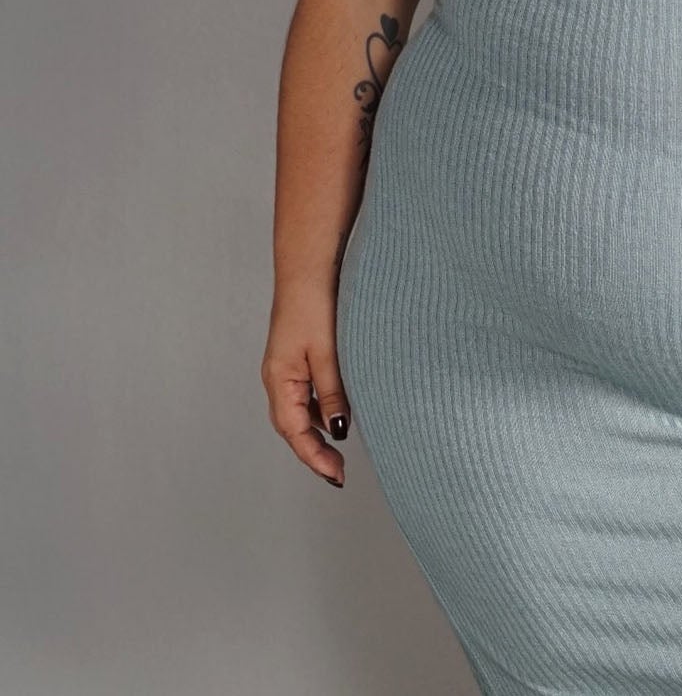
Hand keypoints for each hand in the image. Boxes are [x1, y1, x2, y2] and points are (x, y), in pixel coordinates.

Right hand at [262, 281, 350, 487]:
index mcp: (280, 380)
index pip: (295, 432)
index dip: (314, 457)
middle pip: (293, 427)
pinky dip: (322, 408)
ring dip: (318, 432)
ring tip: (339, 452)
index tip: (335, 476)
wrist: (308, 267)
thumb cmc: (314, 305)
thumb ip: (332, 392)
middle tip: (338, 473)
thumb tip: (339, 430)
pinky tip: (340, 412)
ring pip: (301, 411)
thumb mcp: (327, 353)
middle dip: (313, 452)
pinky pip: (307, 393)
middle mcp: (279, 378)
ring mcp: (287, 367)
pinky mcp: (298, 356)